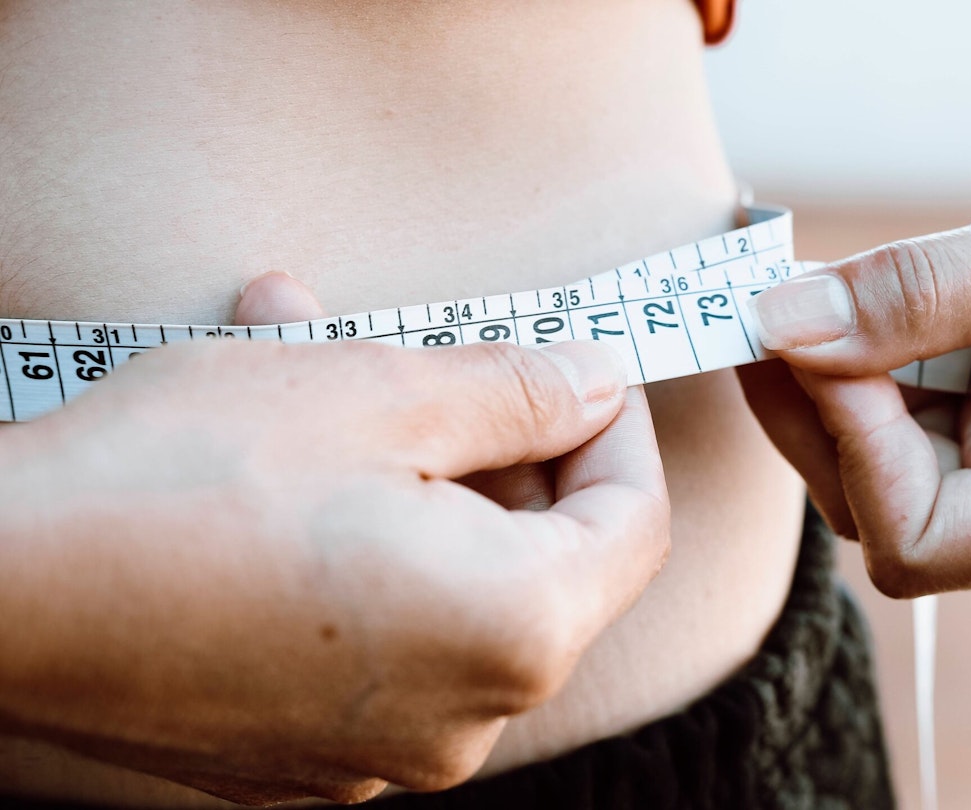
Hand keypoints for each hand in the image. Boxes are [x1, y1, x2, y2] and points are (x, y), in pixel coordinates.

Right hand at [0, 273, 668, 803]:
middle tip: (437, 355)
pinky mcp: (300, 750)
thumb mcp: (378, 391)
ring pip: (449, 586)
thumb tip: (595, 383)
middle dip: (498, 444)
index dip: (618, 432)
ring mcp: (377, 750)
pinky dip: (358, 544)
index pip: (634, 525)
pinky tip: (281, 462)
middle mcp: (462, 720)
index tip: (580, 370)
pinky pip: (376, 633)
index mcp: (514, 634)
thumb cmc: (180, 482)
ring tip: (323, 370)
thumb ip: (518, 390)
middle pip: (545, 561)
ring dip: (412, 476)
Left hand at [740, 63, 970, 595]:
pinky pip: (918, 420)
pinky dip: (871, 363)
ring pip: (890, 468)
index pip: (921, 538)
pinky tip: (846, 300)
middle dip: (818, 411)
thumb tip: (776, 325)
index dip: (849, 445)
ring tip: (799, 290)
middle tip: (767, 305)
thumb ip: (911, 298)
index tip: (809, 336)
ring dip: (834, 383)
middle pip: (887, 510)